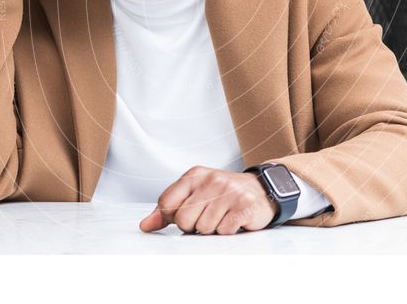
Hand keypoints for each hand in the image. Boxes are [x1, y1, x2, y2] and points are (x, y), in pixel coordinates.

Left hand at [139, 166, 276, 234]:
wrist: (261, 190)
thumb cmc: (222, 194)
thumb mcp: (194, 194)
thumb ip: (167, 209)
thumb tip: (145, 225)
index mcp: (194, 175)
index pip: (166, 203)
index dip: (173, 217)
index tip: (186, 213)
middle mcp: (211, 180)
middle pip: (183, 220)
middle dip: (193, 225)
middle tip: (207, 216)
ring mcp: (229, 192)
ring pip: (204, 228)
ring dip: (212, 228)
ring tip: (222, 216)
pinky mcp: (244, 206)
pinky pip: (223, 231)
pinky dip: (227, 231)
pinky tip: (233, 219)